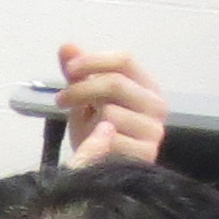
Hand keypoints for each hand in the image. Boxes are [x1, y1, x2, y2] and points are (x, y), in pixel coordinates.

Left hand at [56, 43, 167, 168]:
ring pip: (111, 112)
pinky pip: (111, 140)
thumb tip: (66, 46)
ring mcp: (154, 130)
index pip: (124, 60)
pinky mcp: (146, 154)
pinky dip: (96, 143)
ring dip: (89, 121)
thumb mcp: (85, 99)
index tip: (69, 69)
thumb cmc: (96, 132)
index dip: (94, 60)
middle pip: (115, 83)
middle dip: (81, 89)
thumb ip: (78, 73)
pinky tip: (95, 148)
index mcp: (146, 84)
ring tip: (87, 130)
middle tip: (61, 100)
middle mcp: (156, 104)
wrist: (102, 172)